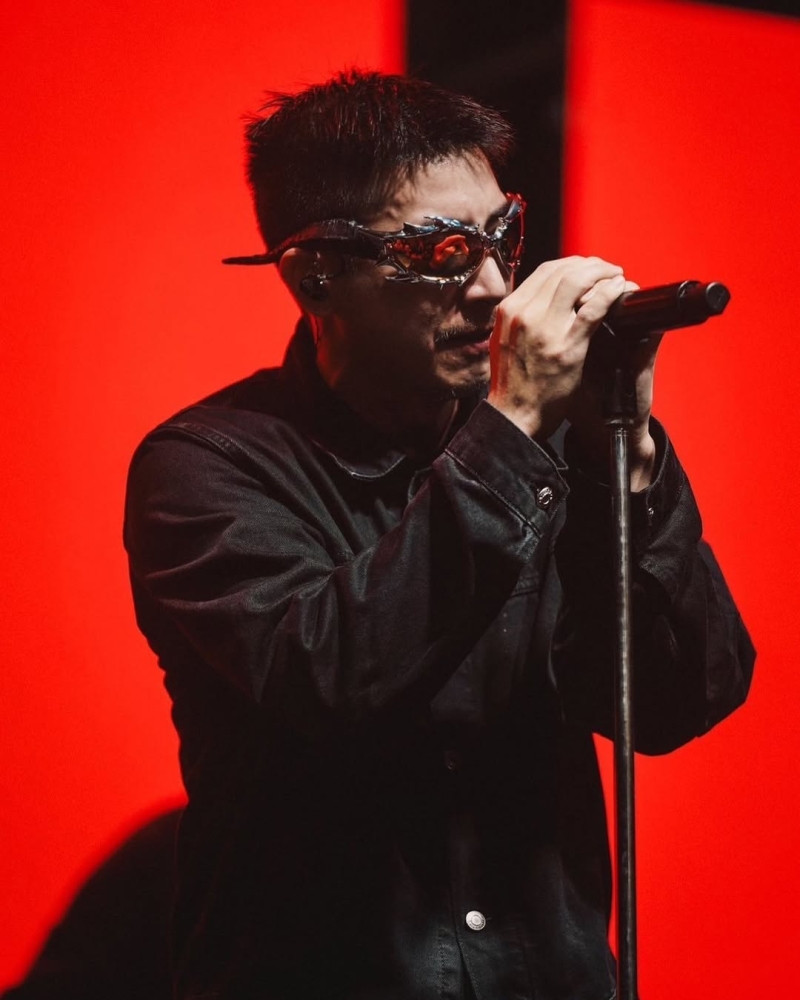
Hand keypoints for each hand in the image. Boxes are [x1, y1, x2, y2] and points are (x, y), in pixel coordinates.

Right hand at [487, 255, 658, 488]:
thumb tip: (543, 298)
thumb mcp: (506, 341)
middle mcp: (524, 313)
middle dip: (591, 265)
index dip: (572, 264)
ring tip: (617, 277)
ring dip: (603, 273)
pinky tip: (620, 290)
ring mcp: (545, 329)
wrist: (514, 417)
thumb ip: (522, 317)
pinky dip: (610, 293)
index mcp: (509, 310)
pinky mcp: (567, 346)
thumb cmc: (514, 383)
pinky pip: (593, 308)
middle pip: (562, 270)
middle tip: (608, 270)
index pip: (544, 270)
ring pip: (577, 281)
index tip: (587, 269)